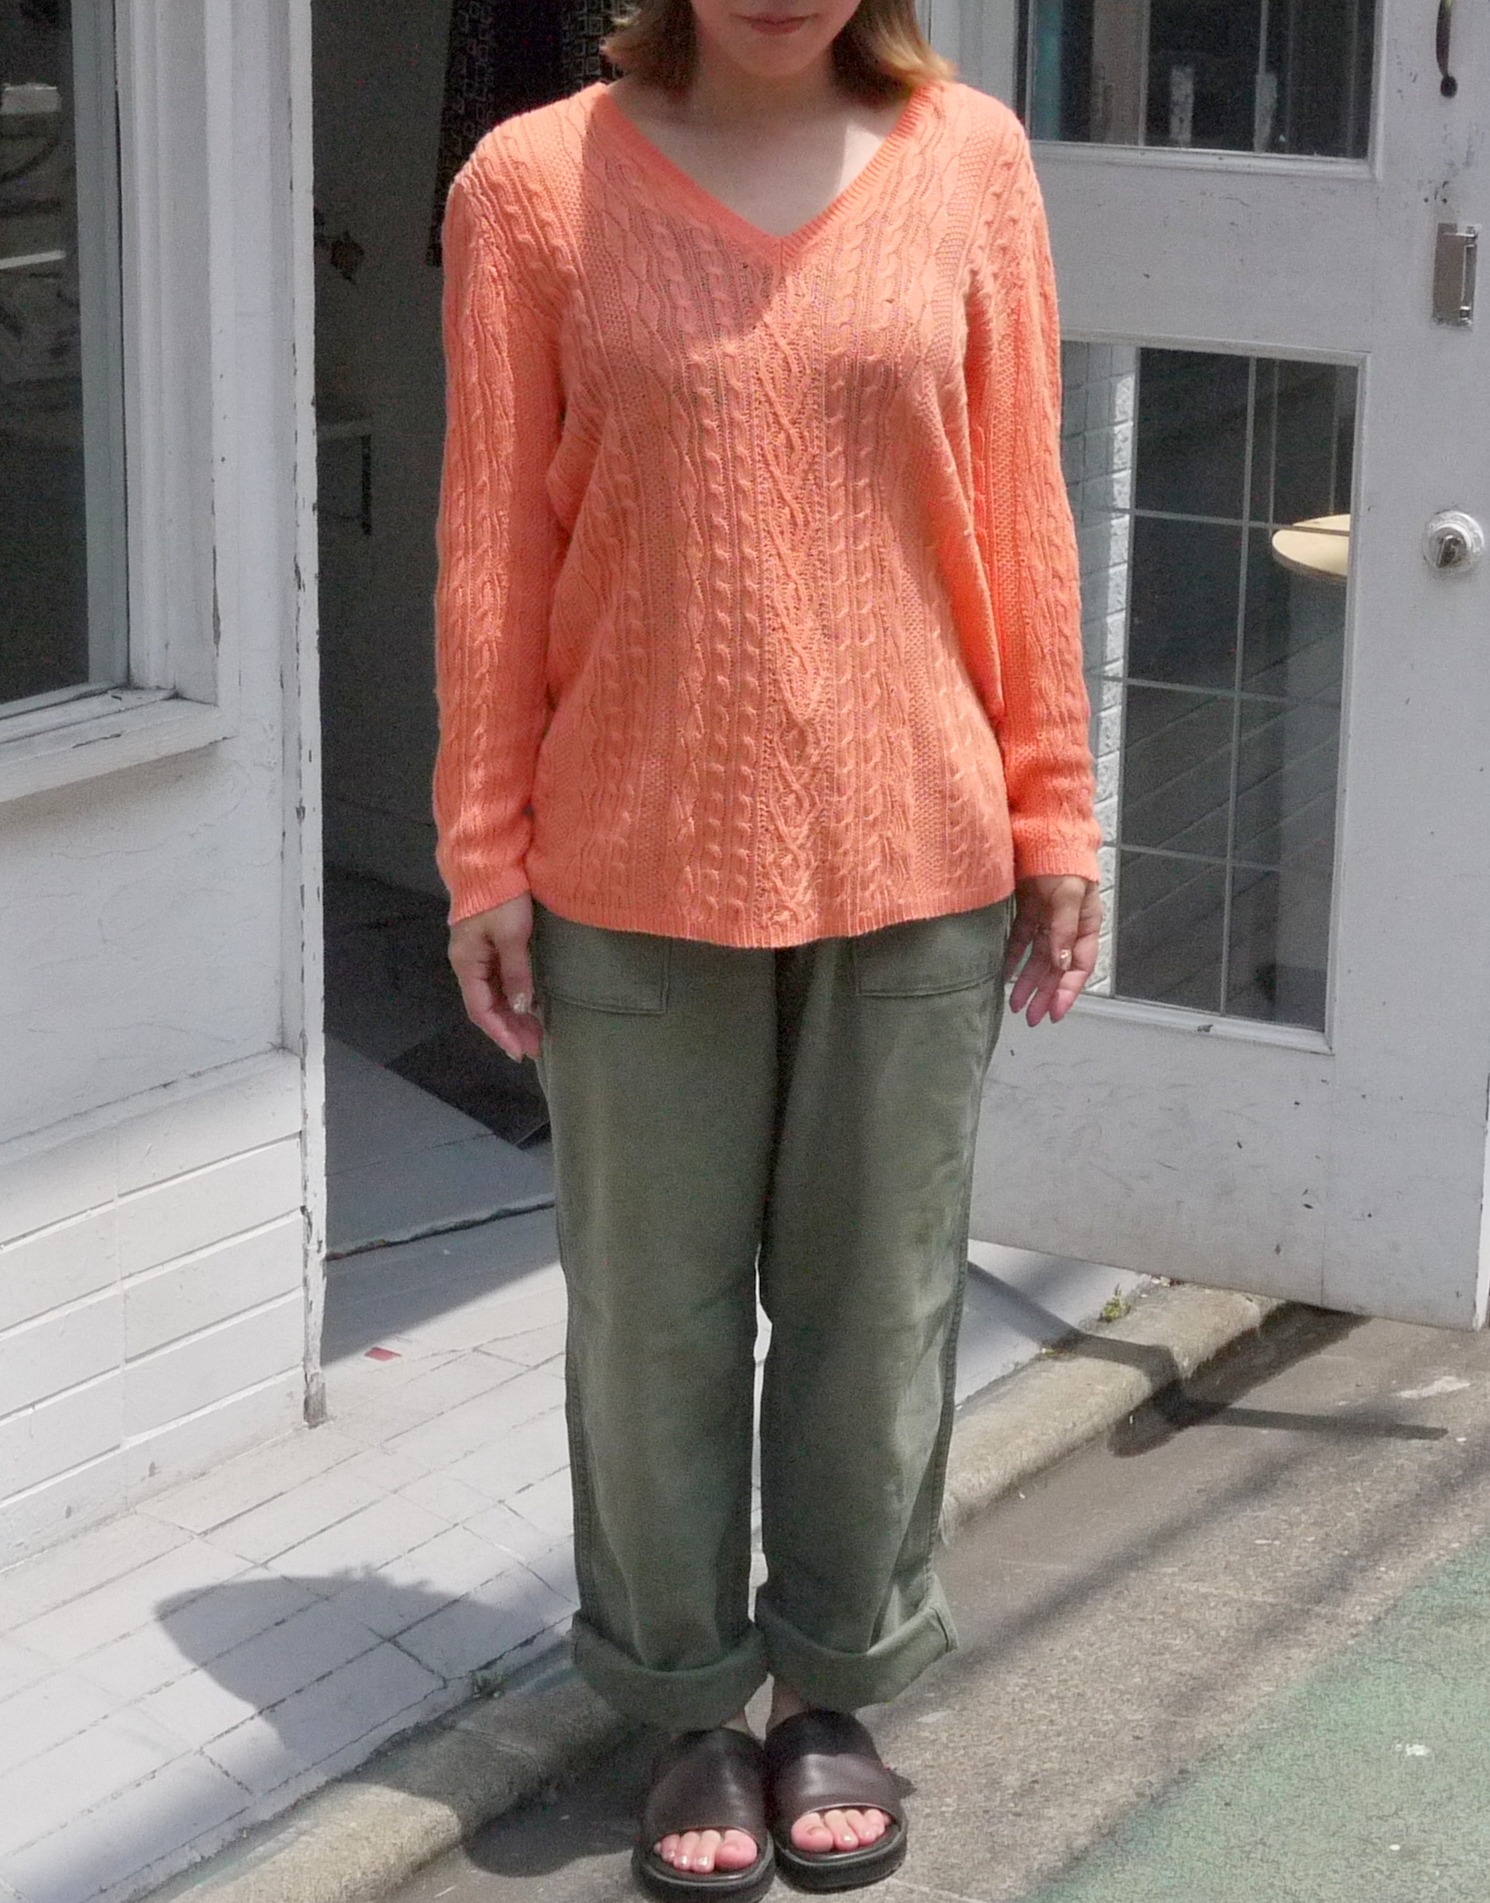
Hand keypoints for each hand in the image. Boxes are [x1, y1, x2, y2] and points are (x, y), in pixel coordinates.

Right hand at [448, 893, 542, 1060]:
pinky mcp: (488, 947)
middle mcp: (467, 963)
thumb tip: (520, 1008)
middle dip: (509, 1029)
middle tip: (534, 1047)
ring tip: (534, 1034)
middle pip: (486, 1006)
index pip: (480, 1009)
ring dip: (511, 1016)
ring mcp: (476, 956)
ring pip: (492, 996)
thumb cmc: (500, 897)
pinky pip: (497, 983)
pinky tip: (528, 1008)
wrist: (489, 861)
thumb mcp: (512, 935)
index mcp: (466, 963)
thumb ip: (516, 973)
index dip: (500, 1033)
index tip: (520, 1051)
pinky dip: (512, 998)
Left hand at [1003, 875, 1100, 1026]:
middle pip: (1056, 967)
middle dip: (1044, 994)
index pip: (1079, 965)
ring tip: (1014, 1005)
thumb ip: (1065, 929)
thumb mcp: (1069, 895)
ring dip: (1027, 981)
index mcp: (1086, 924)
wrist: (1043, 828)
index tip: (1053, 1013)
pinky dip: (1013, 957)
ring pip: (1037, 957)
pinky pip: (1020, 939)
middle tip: (1030, 1017)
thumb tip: (1062, 964)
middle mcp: (1068, 925)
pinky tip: (1003, 974)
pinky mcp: (1028, 908)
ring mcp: (1047, 917)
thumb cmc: (1063, 861)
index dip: (1067, 991)